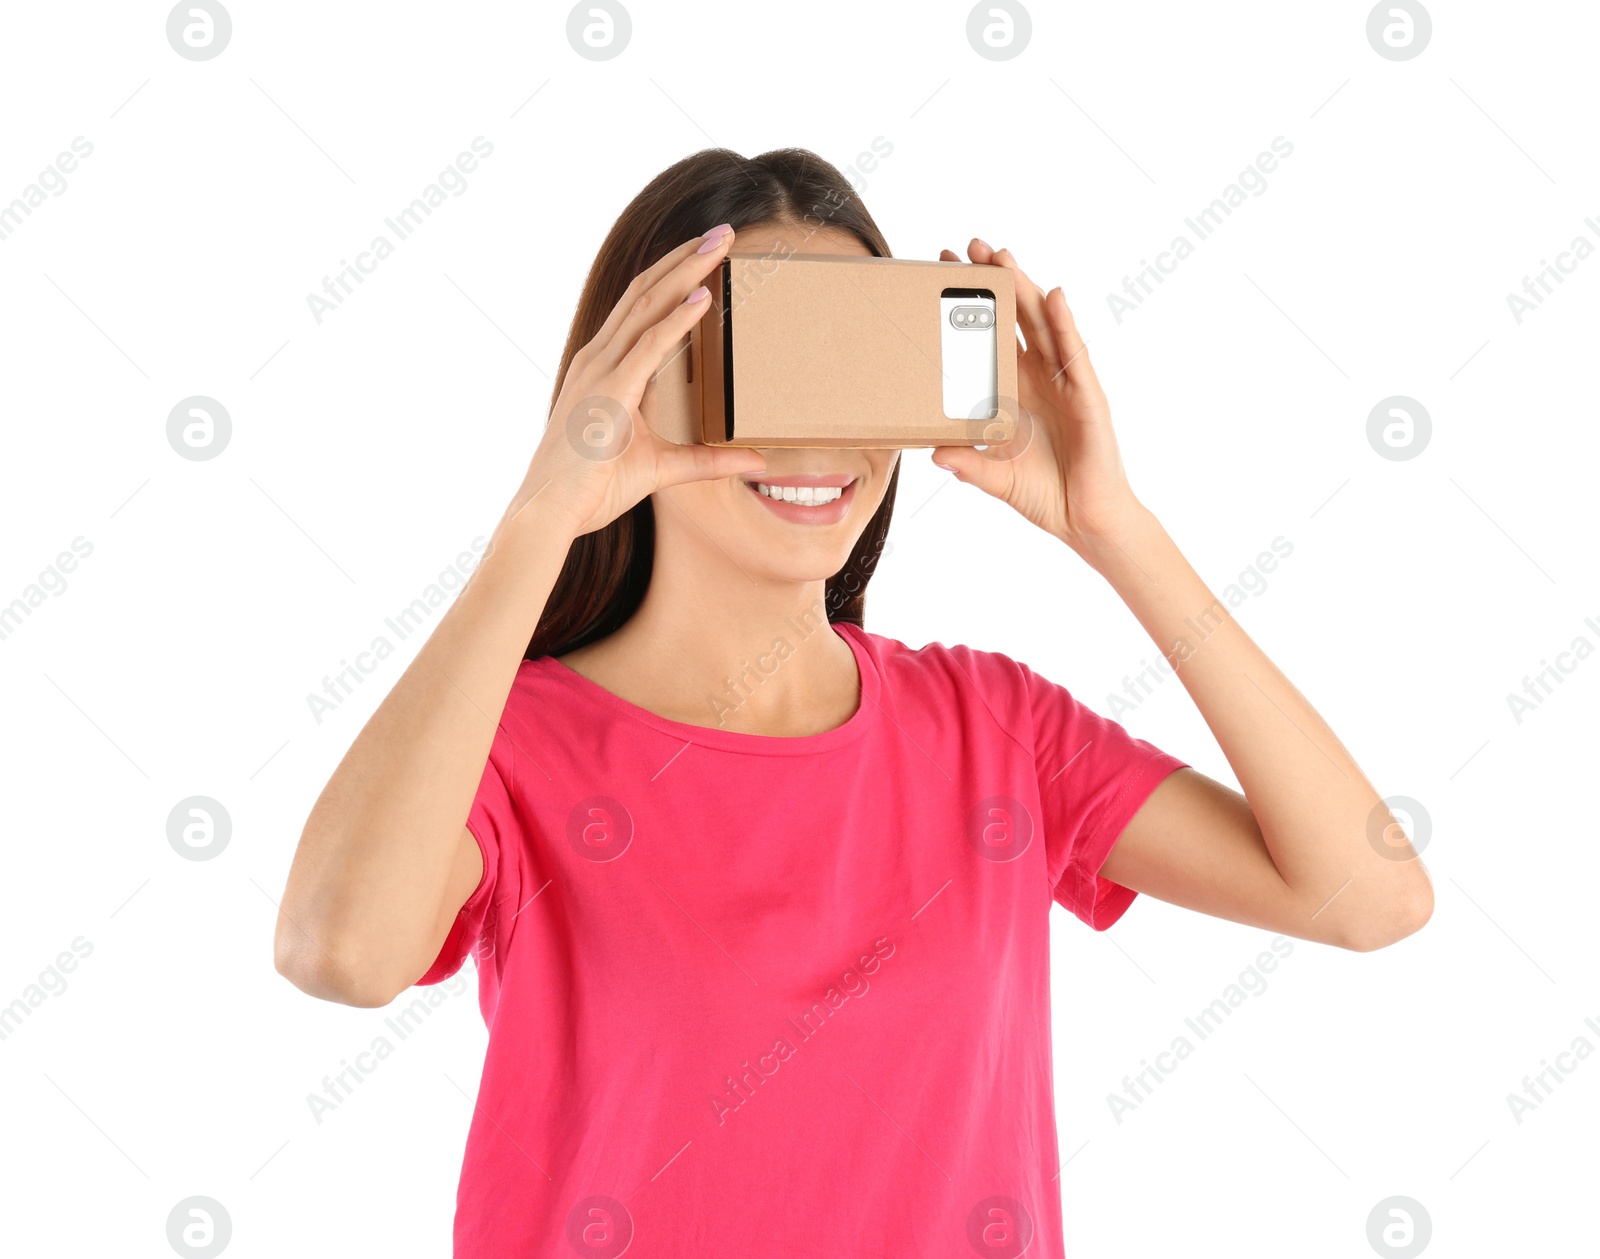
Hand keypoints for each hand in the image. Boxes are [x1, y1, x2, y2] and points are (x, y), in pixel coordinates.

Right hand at [500, 225, 766, 539]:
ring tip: (721, 246)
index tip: (708, 254)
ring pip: (648, 306)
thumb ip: (708, 461)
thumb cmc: (593, 490)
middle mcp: (599, 360)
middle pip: (646, 293)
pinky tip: (704, 297)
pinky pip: (648, 346)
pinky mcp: (609, 392)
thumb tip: (755, 460)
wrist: (552, 512)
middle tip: (725, 232)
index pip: (642, 308)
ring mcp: (601, 371)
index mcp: (605, 369)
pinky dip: (677, 319)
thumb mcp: (662, 469)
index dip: (674, 276)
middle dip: (686, 258)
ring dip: (687, 272)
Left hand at [932, 238, 1143, 560]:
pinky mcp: (1087, 395)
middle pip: (1015, 317)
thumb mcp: (994, 478)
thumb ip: (967, 463)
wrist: (1085, 520)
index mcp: (1014, 391)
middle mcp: (1039, 378)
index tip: (944, 275)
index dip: (971, 306)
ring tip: (1002, 256)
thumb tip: (932, 453)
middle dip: (994, 281)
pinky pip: (1074, 353)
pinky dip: (1064, 323)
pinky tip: (1053, 295)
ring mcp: (1065, 382)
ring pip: (1043, 324)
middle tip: (967, 247)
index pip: (989, 337)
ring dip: (1024, 287)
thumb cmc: (1043, 494)